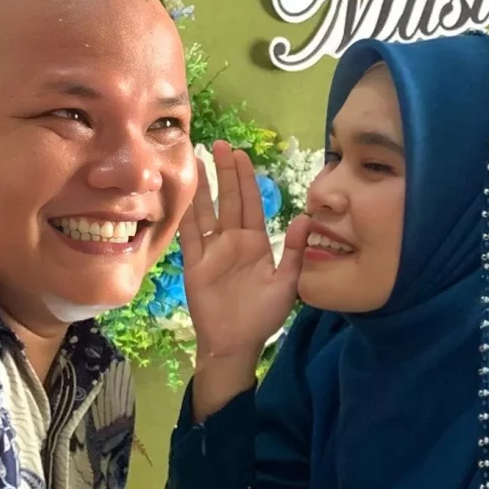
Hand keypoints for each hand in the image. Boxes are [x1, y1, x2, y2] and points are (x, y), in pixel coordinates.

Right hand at [179, 143, 308, 416]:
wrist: (236, 343)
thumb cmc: (262, 316)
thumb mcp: (287, 283)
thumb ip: (294, 251)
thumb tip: (304, 218)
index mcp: (256, 243)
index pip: (251, 203)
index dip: (247, 178)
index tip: (243, 154)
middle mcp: (233, 241)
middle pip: (229, 200)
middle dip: (226, 172)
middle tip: (221, 144)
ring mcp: (213, 252)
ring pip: (207, 212)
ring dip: (203, 187)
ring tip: (197, 160)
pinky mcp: (196, 265)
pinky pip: (190, 235)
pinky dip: (186, 214)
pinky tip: (184, 194)